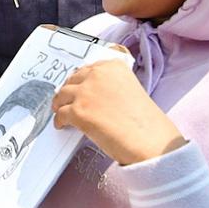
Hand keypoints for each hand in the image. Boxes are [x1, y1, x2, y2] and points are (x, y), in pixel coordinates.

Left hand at [53, 60, 186, 165]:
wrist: (149, 140)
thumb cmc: (145, 122)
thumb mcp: (131, 90)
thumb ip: (112, 86)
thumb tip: (96, 95)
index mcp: (114, 67)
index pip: (89, 68)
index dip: (81, 79)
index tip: (78, 85)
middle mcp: (98, 74)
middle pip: (73, 80)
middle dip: (69, 90)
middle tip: (67, 100)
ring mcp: (86, 92)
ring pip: (62, 95)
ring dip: (61, 104)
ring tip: (62, 111)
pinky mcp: (78, 111)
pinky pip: (60, 114)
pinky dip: (59, 120)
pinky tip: (62, 125)